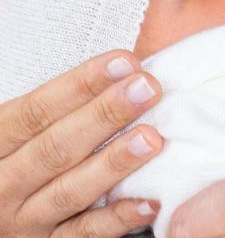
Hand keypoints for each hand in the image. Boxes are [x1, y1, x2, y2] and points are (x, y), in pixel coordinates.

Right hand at [0, 50, 162, 236]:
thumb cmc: (22, 153)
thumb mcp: (25, 129)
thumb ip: (60, 109)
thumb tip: (121, 75)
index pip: (38, 110)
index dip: (82, 84)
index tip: (124, 63)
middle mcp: (5, 184)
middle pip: (57, 146)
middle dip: (106, 114)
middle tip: (146, 89)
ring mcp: (25, 220)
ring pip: (71, 190)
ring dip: (114, 163)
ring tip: (150, 138)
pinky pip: (84, 235)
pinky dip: (117, 219)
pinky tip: (148, 201)